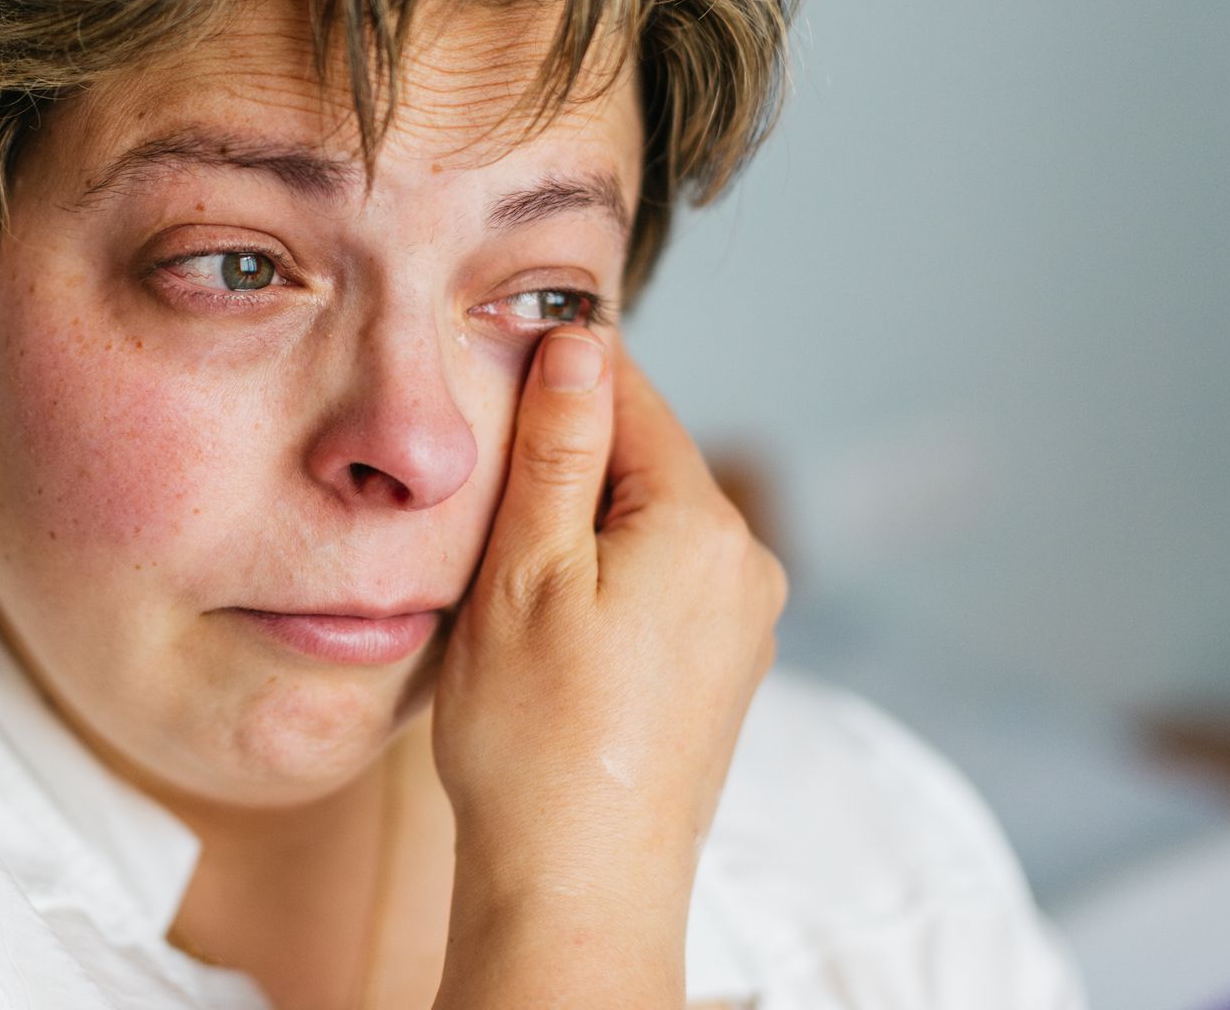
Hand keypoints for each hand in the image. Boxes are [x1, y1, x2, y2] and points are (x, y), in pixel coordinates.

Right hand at [431, 324, 786, 914]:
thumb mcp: (526, 571)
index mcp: (702, 525)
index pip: (632, 396)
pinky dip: (607, 579)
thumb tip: (582, 341)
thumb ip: (559, 447)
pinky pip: (663, 582)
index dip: (557, 377)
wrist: (578, 887)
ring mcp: (742, 623)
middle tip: (483, 496)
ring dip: (585, 523)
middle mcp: (746, 564)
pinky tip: (553, 626)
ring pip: (651, 523)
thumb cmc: (535, 737)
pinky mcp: (723, 669)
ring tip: (511, 572)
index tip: (493, 368)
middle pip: (646, 461)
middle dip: (568, 460)